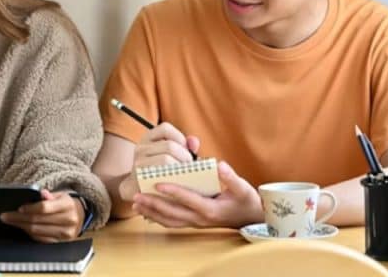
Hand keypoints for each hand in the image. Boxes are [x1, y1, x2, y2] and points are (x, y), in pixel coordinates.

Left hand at [0, 189, 83, 242]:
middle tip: (5, 216)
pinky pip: (41, 240)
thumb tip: (39, 193)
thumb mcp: (60, 195)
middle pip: (38, 221)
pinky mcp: (61, 243)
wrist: (80, 217)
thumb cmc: (65, 204)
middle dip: (19, 219)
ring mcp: (66, 234)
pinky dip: (29, 234)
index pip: (44, 208)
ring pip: (37, 231)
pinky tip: (21, 228)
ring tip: (10, 221)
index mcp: (68, 205)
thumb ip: (49, 195)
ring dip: (21, 226)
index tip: (18, 208)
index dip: (30, 208)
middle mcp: (69, 221)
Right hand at [119, 123, 200, 200]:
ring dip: (180, 168)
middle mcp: (141, 147)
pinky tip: (177, 182)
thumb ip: (185, 147)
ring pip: (166, 159)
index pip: (165, 128)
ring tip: (184, 174)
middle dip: (185, 156)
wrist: (140, 189)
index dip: (180, 138)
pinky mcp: (140, 176)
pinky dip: (173, 177)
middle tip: (188, 167)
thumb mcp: (171, 155)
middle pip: (170, 146)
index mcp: (148, 138)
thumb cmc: (161, 170)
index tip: (186, 150)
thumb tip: (194, 142)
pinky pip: (161, 174)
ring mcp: (138, 161)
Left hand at [132, 161, 261, 228]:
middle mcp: (200, 218)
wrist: (251, 219)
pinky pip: (172, 222)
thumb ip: (231, 177)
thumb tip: (220, 165)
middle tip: (136, 195)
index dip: (173, 191)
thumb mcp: (243, 188)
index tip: (158, 183)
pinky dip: (157, 218)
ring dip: (151, 212)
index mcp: (211, 209)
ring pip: (169, 220)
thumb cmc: (246, 201)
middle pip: (173, 213)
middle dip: (154, 204)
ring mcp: (196, 222)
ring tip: (136, 204)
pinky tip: (146, 212)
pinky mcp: (193, 222)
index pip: (188, 199)